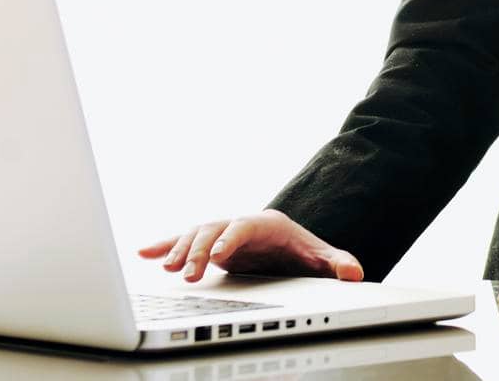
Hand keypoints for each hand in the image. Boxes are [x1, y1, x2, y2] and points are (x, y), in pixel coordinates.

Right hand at [137, 209, 363, 283]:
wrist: (287, 243)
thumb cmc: (301, 249)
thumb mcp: (321, 256)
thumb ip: (338, 263)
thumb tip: (355, 272)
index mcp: (266, 224)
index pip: (245, 227)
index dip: (231, 239)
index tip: (219, 255)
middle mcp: (240, 224)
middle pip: (215, 230)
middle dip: (200, 250)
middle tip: (188, 274)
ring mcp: (222, 233)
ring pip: (196, 234)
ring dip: (180, 250)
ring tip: (166, 269)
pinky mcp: (209, 244)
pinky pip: (183, 241)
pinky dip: (164, 246)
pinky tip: (143, 253)